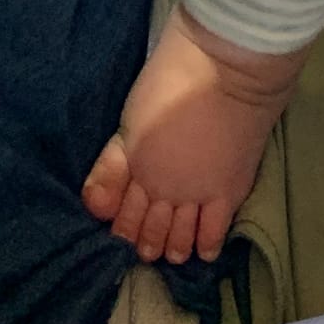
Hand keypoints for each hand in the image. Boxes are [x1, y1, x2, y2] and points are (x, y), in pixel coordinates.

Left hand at [81, 6, 300, 266]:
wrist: (226, 71)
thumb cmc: (171, 82)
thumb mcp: (129, 120)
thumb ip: (111, 166)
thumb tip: (94, 209)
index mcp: (136, 171)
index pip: (124, 214)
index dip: (122, 228)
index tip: (122, 235)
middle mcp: (164, 192)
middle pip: (152, 228)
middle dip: (146, 241)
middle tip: (147, 250)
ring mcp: (197, 196)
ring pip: (181, 235)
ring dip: (174, 247)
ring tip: (173, 253)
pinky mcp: (229, 193)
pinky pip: (215, 231)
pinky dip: (206, 246)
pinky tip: (203, 252)